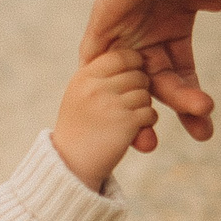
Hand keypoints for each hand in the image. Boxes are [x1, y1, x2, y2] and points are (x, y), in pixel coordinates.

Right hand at [51, 47, 156, 191]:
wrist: (70, 164)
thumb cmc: (78, 127)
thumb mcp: (79, 94)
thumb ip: (100, 75)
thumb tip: (133, 57)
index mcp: (84, 76)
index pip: (120, 56)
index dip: (133, 64)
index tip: (131, 76)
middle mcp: (96, 87)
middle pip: (137, 75)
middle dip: (139, 88)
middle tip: (127, 103)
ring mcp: (111, 104)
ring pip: (145, 94)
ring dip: (143, 106)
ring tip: (127, 118)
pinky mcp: (125, 123)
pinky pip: (150, 113)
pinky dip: (147, 122)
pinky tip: (134, 129)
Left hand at [79, 0, 220, 142]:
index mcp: (175, 21)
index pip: (179, 73)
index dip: (192, 103)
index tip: (206, 130)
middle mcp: (147, 25)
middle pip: (155, 82)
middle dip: (174, 112)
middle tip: (198, 132)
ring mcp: (125, 22)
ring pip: (127, 80)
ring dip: (137, 112)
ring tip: (152, 141)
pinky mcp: (107, 16)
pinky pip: (97, 61)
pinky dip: (107, 90)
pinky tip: (125, 114)